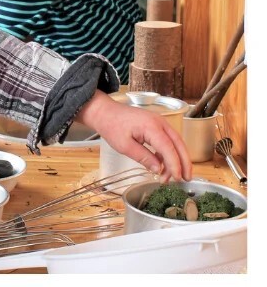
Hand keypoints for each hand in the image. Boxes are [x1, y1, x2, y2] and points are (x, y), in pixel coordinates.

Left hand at [76, 91, 191, 181]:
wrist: (105, 112)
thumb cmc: (112, 126)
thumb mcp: (124, 146)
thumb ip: (143, 157)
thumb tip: (158, 169)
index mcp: (152, 127)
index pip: (168, 148)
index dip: (175, 164)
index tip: (177, 178)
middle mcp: (161, 123)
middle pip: (178, 144)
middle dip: (184, 163)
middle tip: (186, 179)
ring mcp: (160, 123)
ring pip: (175, 143)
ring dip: (176, 159)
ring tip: (172, 177)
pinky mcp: (157, 126)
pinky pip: (168, 141)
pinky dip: (168, 154)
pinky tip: (163, 166)